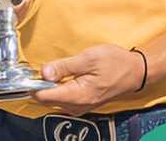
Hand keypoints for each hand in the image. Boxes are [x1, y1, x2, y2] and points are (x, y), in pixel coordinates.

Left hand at [31, 44, 145, 115]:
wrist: (136, 71)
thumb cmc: (115, 62)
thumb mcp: (88, 58)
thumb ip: (64, 66)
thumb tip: (44, 72)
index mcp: (78, 95)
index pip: (44, 97)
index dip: (33, 84)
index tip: (30, 72)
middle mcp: (78, 105)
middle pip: (46, 100)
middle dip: (39, 85)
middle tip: (41, 68)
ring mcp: (81, 106)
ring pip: (53, 100)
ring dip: (47, 87)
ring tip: (52, 70)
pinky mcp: (83, 104)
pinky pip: (62, 99)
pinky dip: (56, 89)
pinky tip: (60, 77)